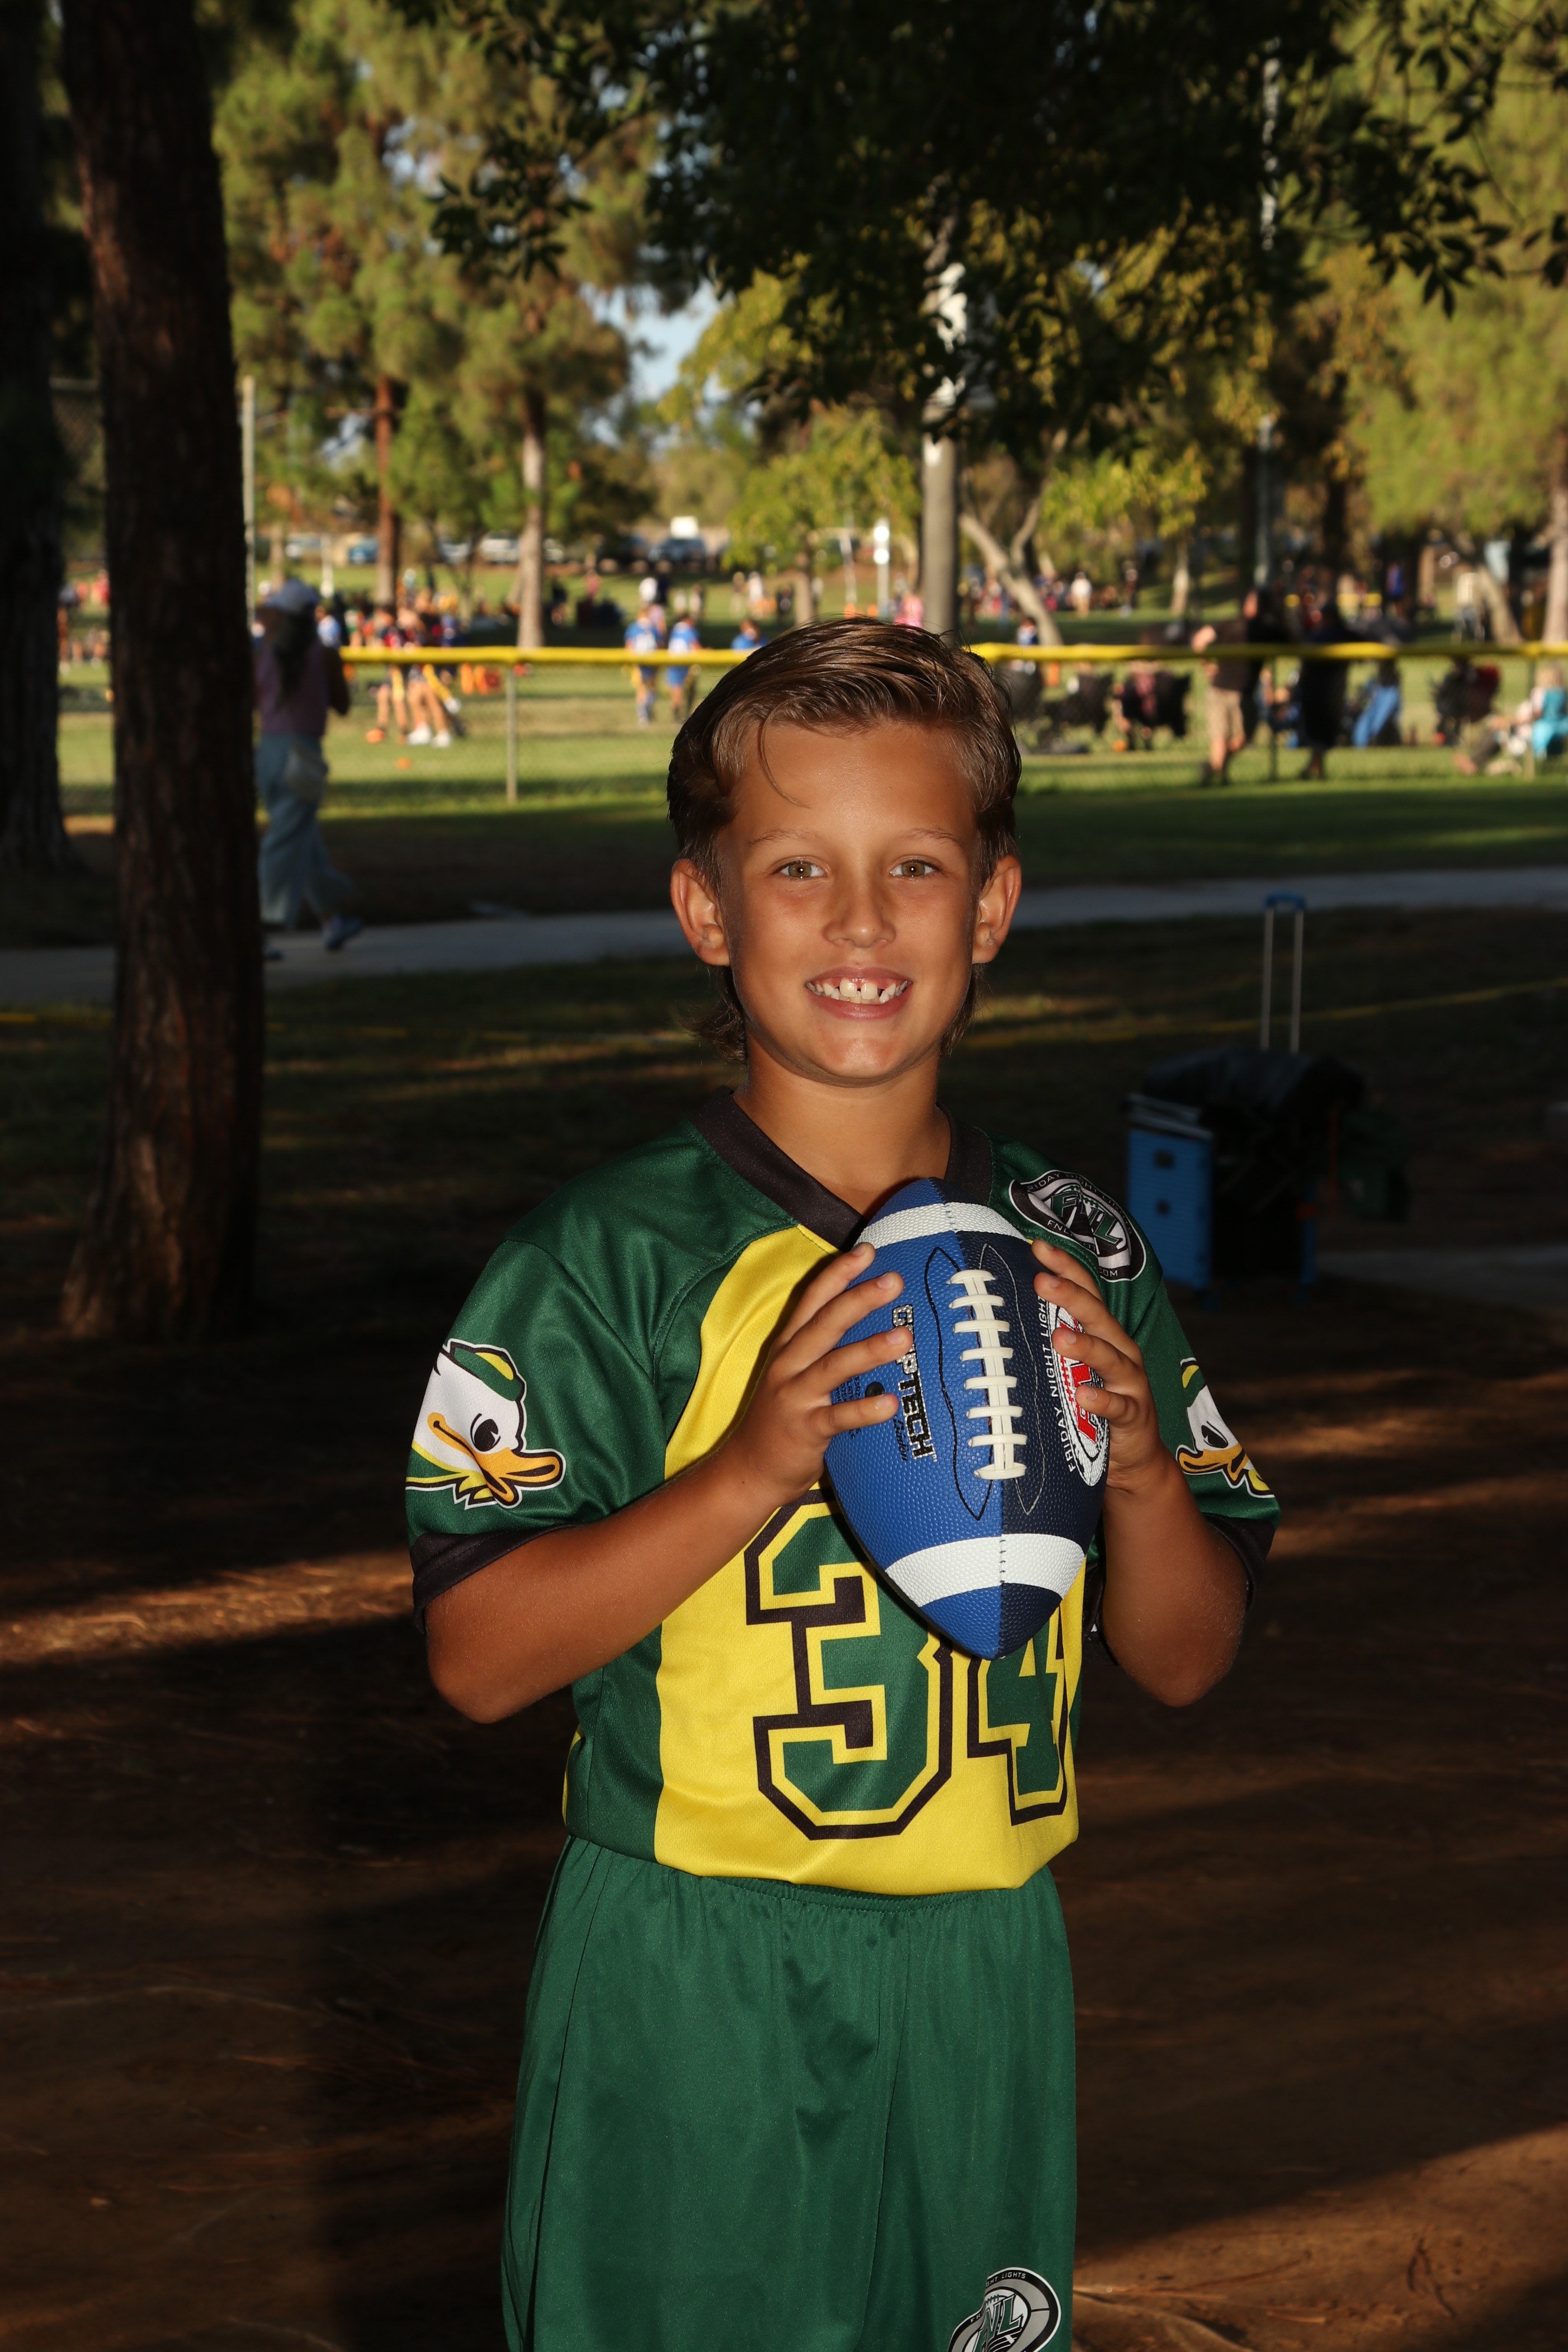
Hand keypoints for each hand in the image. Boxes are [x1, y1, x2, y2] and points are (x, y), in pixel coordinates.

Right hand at [722, 1244, 906, 1512]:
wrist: (749, 1469)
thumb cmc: (782, 1416)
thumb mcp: (794, 1372)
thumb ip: (821, 1346)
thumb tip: (863, 1315)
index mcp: (788, 1347)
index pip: (812, 1300)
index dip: (838, 1274)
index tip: (867, 1251)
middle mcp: (789, 1365)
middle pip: (824, 1324)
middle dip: (859, 1299)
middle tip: (894, 1281)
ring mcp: (795, 1397)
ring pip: (833, 1366)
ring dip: (870, 1350)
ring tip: (906, 1338)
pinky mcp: (804, 1430)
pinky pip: (837, 1417)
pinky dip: (864, 1410)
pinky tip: (890, 1404)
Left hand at [1031, 1240, 1164, 1493]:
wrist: (1133, 1457)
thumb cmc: (1093, 1404)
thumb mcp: (1071, 1369)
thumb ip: (1049, 1343)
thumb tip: (1000, 1317)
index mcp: (1102, 1333)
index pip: (1085, 1291)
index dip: (1065, 1267)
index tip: (1037, 1245)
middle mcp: (1119, 1350)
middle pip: (1097, 1316)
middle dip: (1070, 1296)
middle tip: (1041, 1280)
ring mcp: (1130, 1382)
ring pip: (1110, 1357)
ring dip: (1085, 1345)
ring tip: (1059, 1338)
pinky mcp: (1134, 1415)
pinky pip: (1118, 1406)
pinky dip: (1102, 1400)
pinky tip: (1084, 1396)